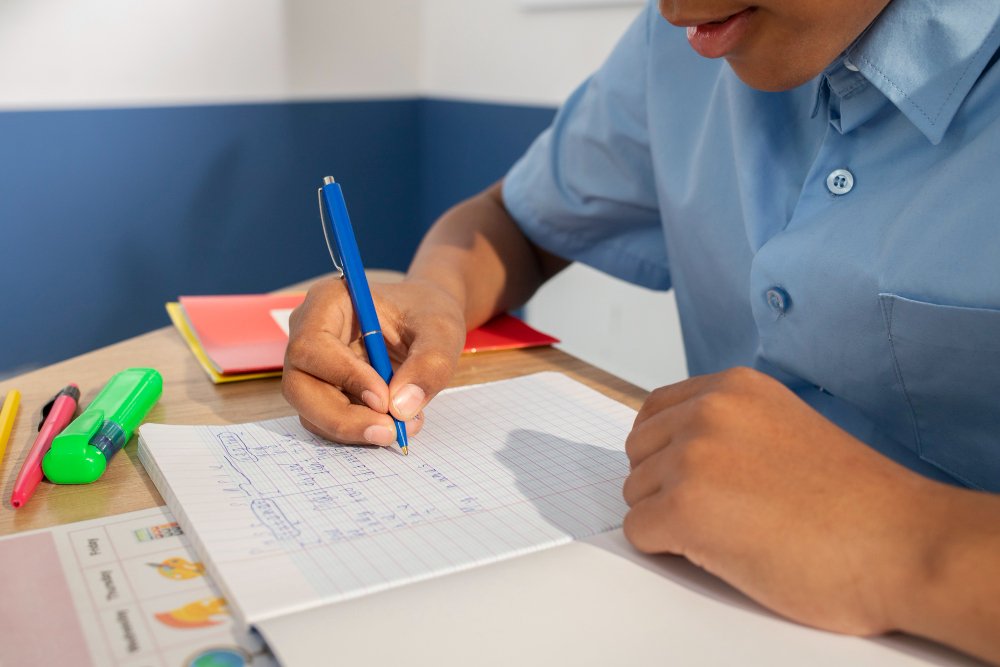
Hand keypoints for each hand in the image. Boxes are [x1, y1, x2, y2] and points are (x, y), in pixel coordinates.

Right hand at [282, 277, 465, 445]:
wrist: (426, 324)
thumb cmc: (429, 316)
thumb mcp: (442, 332)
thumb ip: (428, 365)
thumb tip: (401, 408)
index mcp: (328, 302)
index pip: (313, 345)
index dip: (344, 376)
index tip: (384, 399)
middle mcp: (308, 333)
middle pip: (299, 386)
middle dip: (342, 417)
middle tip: (389, 432)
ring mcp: (311, 366)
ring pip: (310, 411)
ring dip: (353, 429)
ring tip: (401, 428)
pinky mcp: (322, 391)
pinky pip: (326, 421)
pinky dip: (358, 431)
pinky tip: (393, 425)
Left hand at [622, 367, 941, 635]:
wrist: (904, 544)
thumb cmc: (857, 502)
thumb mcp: (784, 429)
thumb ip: (730, 428)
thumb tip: (674, 451)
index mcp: (734, 387)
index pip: (655, 413)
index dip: (667, 453)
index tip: (696, 479)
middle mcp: (708, 411)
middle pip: (639, 453)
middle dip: (665, 487)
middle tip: (721, 514)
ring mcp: (693, 458)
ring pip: (636, 494)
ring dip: (669, 521)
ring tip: (733, 532)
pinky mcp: (684, 508)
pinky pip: (639, 534)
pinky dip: (668, 551)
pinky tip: (721, 553)